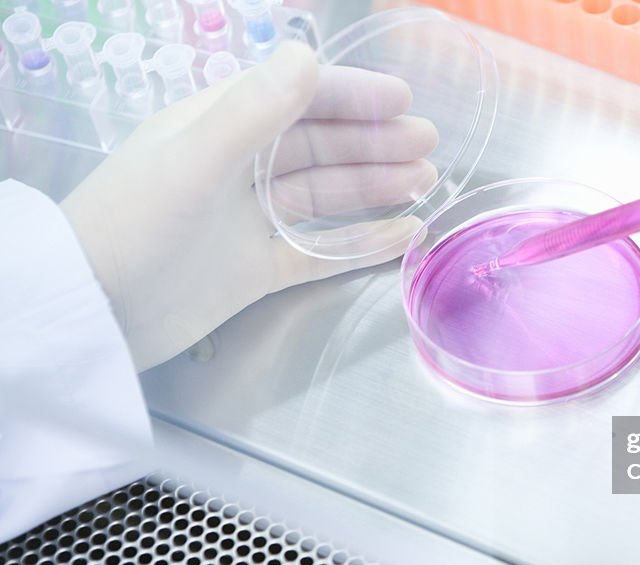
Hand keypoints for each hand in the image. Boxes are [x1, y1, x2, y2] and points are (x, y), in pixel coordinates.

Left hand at [61, 41, 437, 370]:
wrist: (95, 318)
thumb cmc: (135, 229)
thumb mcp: (193, 163)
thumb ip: (252, 112)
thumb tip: (308, 56)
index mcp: (217, 129)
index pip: (294, 99)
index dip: (348, 95)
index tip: (401, 98)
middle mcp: (238, 170)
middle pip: (319, 147)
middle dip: (374, 142)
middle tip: (428, 144)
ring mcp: (249, 222)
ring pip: (325, 196)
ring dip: (374, 186)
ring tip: (424, 183)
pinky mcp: (257, 271)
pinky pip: (321, 251)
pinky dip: (361, 243)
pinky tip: (401, 236)